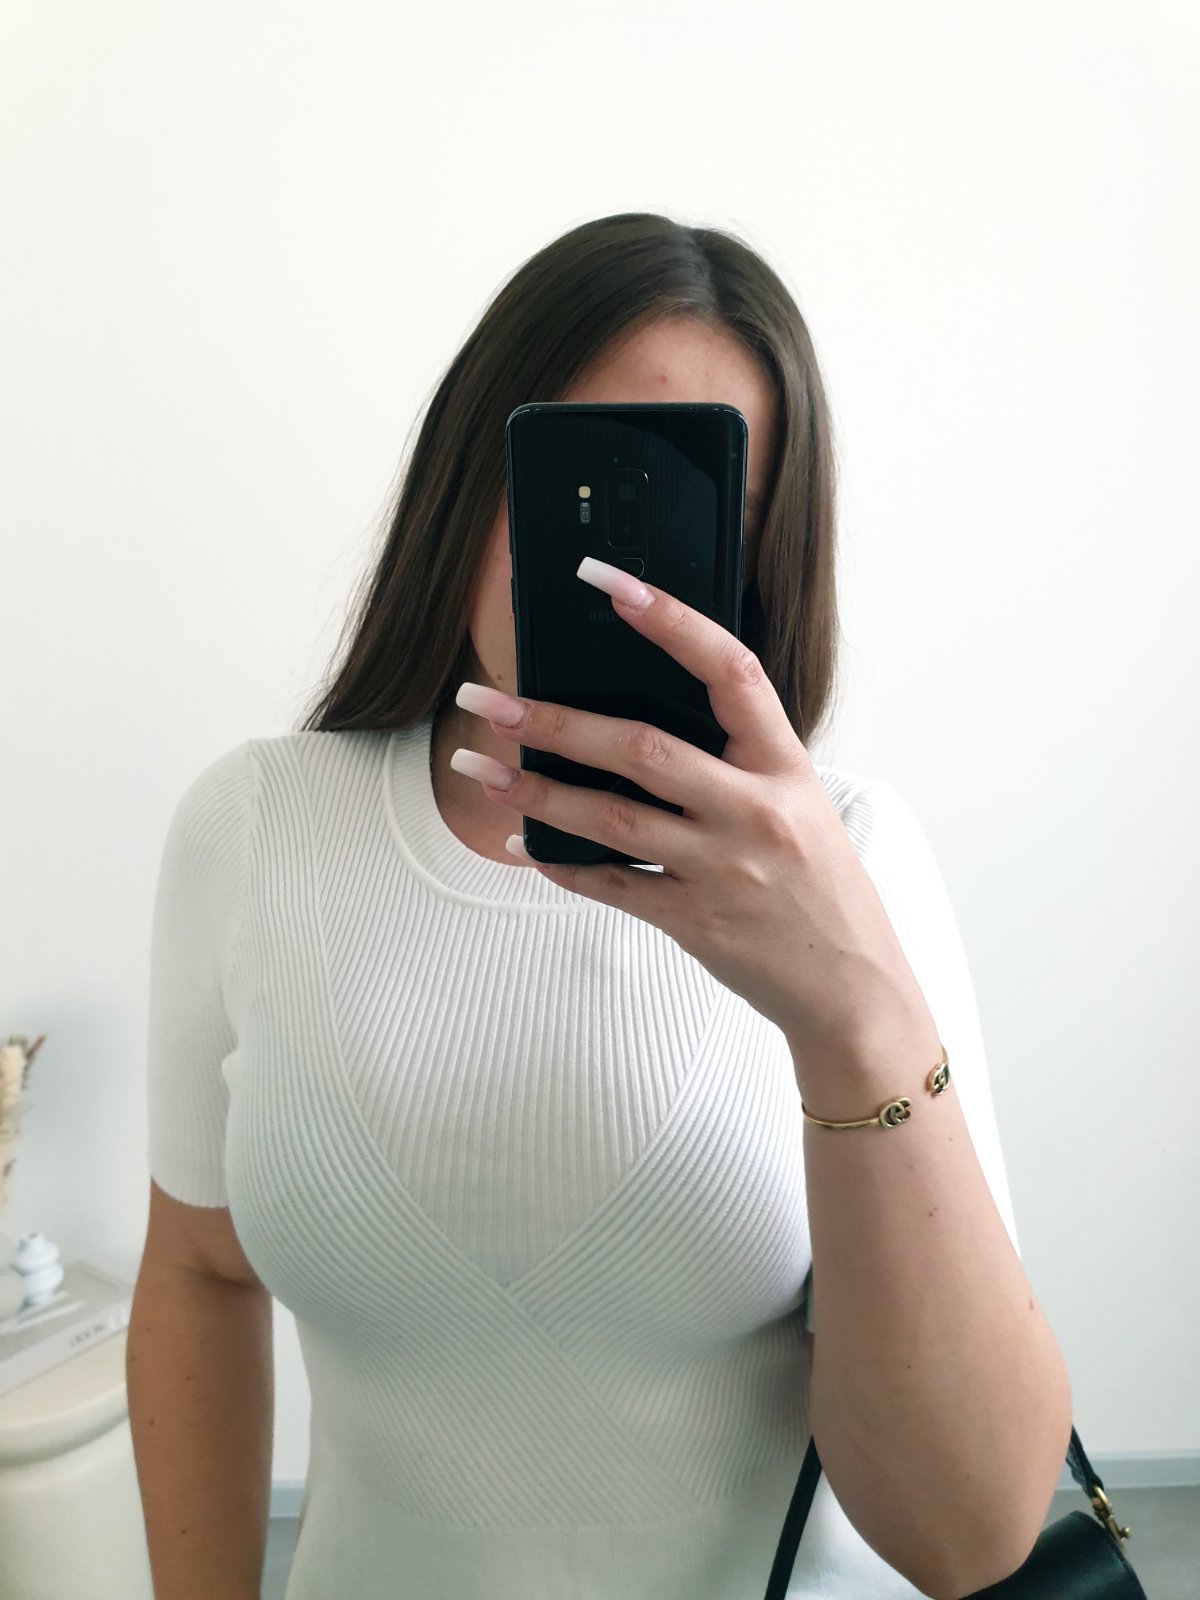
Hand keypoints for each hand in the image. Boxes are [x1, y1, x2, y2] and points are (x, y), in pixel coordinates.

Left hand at [454, 557, 928, 1059]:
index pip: (730, 670)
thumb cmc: (820, 886)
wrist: (852, 985)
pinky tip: (522, 844)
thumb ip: (737, 763)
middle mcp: (755, 811)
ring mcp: (722, 868)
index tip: (609, 583)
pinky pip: (610, 885)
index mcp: (785, 765)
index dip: (670, 620)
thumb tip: (638, 723)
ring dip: (534, 791)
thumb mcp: (800, 804)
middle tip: (489, 700)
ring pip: (610, 817)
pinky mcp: (694, 921)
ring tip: (478, 770)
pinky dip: (560, 863)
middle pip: (641, 748)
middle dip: (554, 721)